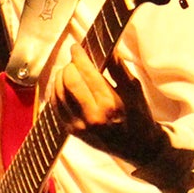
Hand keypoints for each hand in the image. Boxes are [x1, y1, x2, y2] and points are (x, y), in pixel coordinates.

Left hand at [55, 48, 169, 167]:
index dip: (79, 56)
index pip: (86, 72)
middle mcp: (93, 117)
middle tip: (75, 61)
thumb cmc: (138, 115)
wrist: (137, 146)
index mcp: (110, 104)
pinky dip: (55, 91)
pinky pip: (55, 107)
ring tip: (69, 71)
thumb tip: (106, 46)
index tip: (76, 47)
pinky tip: (62, 84)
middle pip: (69, 81)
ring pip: (58, 92)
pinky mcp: (72, 132)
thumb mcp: (134, 89)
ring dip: (60, 76)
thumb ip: (118, 67)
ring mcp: (80, 126)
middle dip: (69, 65)